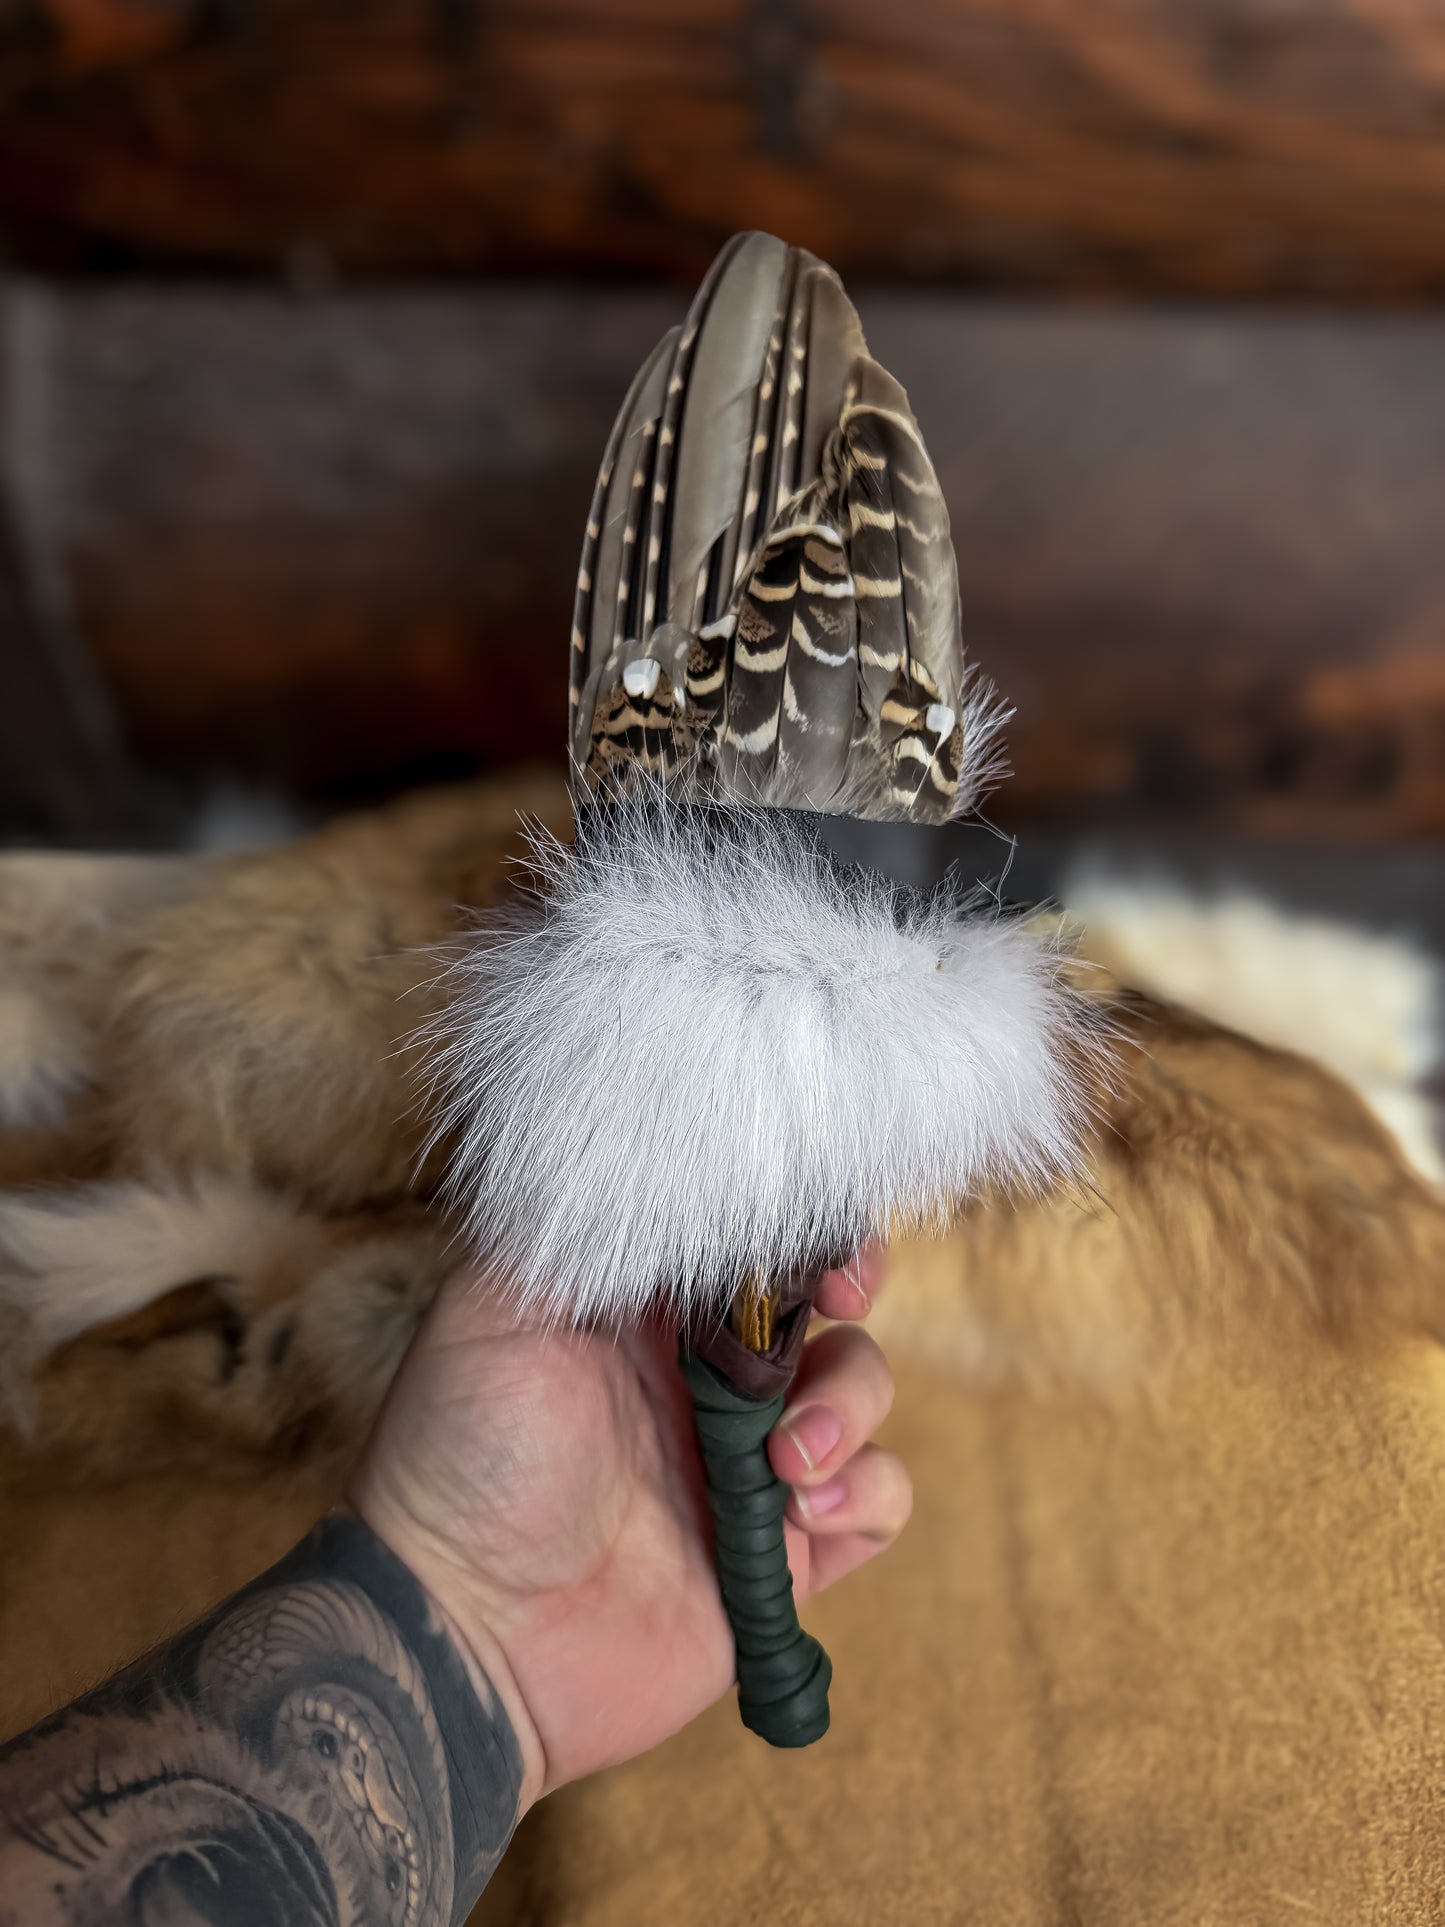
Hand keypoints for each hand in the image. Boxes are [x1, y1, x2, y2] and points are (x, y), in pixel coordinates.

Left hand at [347, 1243, 907, 1806]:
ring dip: (849, 1407)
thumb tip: (672, 1170)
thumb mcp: (495, 1312)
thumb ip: (581, 1232)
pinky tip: (805, 1511)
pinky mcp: (783, 1553)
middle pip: (821, 1303)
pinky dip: (868, 1492)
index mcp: (642, 1313)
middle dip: (848, 1289)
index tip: (810, 1235)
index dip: (794, 1223)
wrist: (465, 1633)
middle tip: (836, 1307)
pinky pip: (876, 1501)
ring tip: (787, 1460)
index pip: (746, 1239)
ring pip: (859, 1393)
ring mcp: (747, 1465)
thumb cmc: (461, 1460)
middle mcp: (702, 1378)